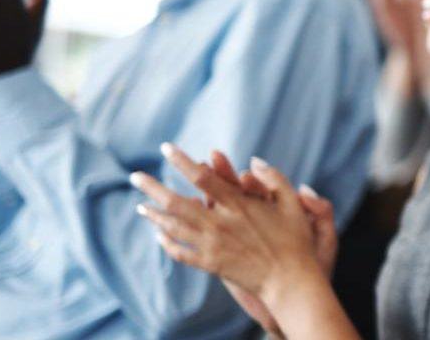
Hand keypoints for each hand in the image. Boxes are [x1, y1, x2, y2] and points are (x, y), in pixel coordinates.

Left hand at [131, 144, 331, 304]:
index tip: (166, 148)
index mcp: (239, 205)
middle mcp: (220, 223)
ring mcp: (212, 245)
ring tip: (141, 206)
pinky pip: (180, 252)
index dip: (182, 161)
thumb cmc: (294, 241)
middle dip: (153, 187)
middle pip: (176, 202)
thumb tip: (253, 161)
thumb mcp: (292, 204)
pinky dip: (166, 243)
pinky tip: (159, 235)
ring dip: (154, 215)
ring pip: (173, 227)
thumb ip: (274, 179)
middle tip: (135, 177)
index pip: (202, 178)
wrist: (289, 281)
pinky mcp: (210, 264)